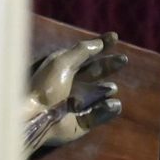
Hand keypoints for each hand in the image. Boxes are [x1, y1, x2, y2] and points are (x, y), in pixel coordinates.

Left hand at [27, 33, 126, 147]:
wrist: (36, 117)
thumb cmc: (46, 86)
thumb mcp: (62, 62)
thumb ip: (82, 51)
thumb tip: (99, 42)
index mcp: (64, 69)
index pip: (86, 54)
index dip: (101, 45)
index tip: (114, 37)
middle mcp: (72, 85)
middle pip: (97, 72)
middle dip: (110, 65)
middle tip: (123, 59)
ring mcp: (78, 103)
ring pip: (102, 93)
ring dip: (108, 89)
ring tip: (108, 88)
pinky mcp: (83, 122)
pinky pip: (102, 114)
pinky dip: (109, 108)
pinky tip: (111, 103)